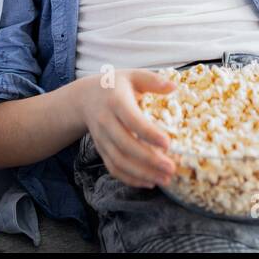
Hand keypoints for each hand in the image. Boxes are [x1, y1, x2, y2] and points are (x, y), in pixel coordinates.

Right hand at [74, 68, 176, 188]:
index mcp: (115, 101)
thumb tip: (174, 87)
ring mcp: (101, 138)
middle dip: (148, 160)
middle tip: (171, 168)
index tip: (168, 143)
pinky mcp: (101, 149)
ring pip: (119, 161)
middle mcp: (106, 121)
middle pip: (125, 145)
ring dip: (142, 173)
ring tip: (164, 179)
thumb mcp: (132, 76)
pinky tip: (149, 183)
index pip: (132, 120)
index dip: (149, 133)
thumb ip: (152, 80)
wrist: (84, 97)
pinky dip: (130, 179)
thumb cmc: (115, 85)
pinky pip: (113, 168)